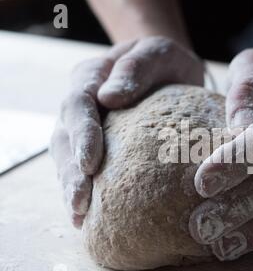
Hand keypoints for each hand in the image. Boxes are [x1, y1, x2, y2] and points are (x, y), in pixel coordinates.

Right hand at [50, 37, 203, 227]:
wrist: (169, 72)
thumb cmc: (166, 63)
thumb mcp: (159, 53)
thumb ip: (136, 68)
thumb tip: (109, 98)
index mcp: (92, 77)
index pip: (79, 104)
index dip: (82, 134)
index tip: (89, 162)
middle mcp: (82, 104)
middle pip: (65, 137)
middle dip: (71, 171)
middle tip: (81, 201)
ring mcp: (85, 128)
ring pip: (67, 159)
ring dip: (72, 188)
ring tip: (81, 215)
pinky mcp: (96, 147)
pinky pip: (83, 170)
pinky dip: (85, 192)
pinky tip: (88, 217)